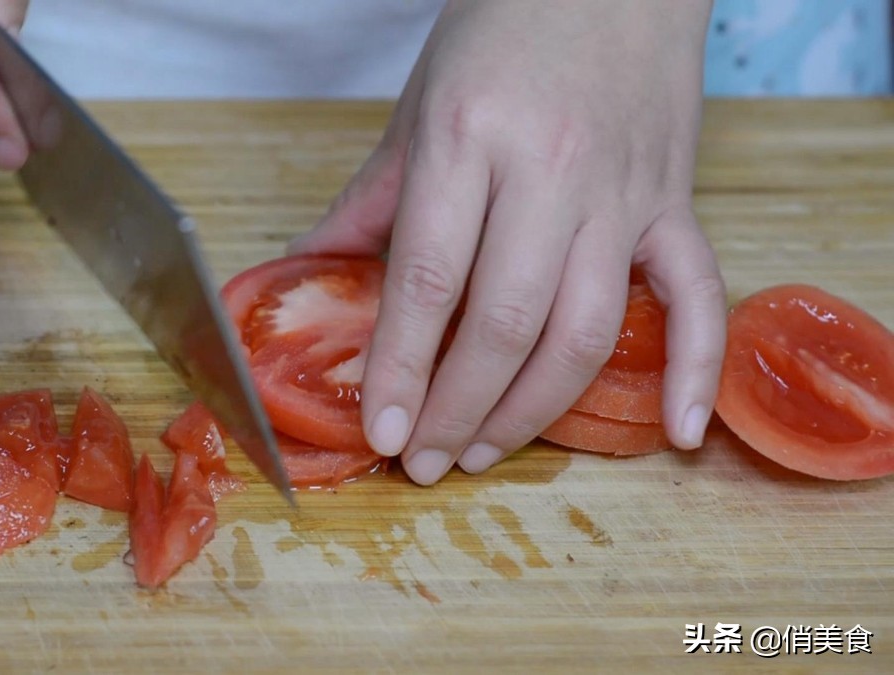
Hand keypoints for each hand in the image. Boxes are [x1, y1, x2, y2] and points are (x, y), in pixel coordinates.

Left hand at [288, 0, 724, 484]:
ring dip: (535, 409)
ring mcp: (623, 191)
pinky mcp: (676, 200)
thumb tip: (307, 270)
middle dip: (459, 408)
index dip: (401, 367)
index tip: (381, 431)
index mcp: (468, 139)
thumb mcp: (419, 106)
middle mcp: (550, 171)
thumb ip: (369, 200)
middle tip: (426, 461)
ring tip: (485, 450)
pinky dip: (697, 367)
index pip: (429, 279)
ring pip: (587, 328)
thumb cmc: (503, 28)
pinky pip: (700, 293)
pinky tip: (675, 433)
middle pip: (504, 322)